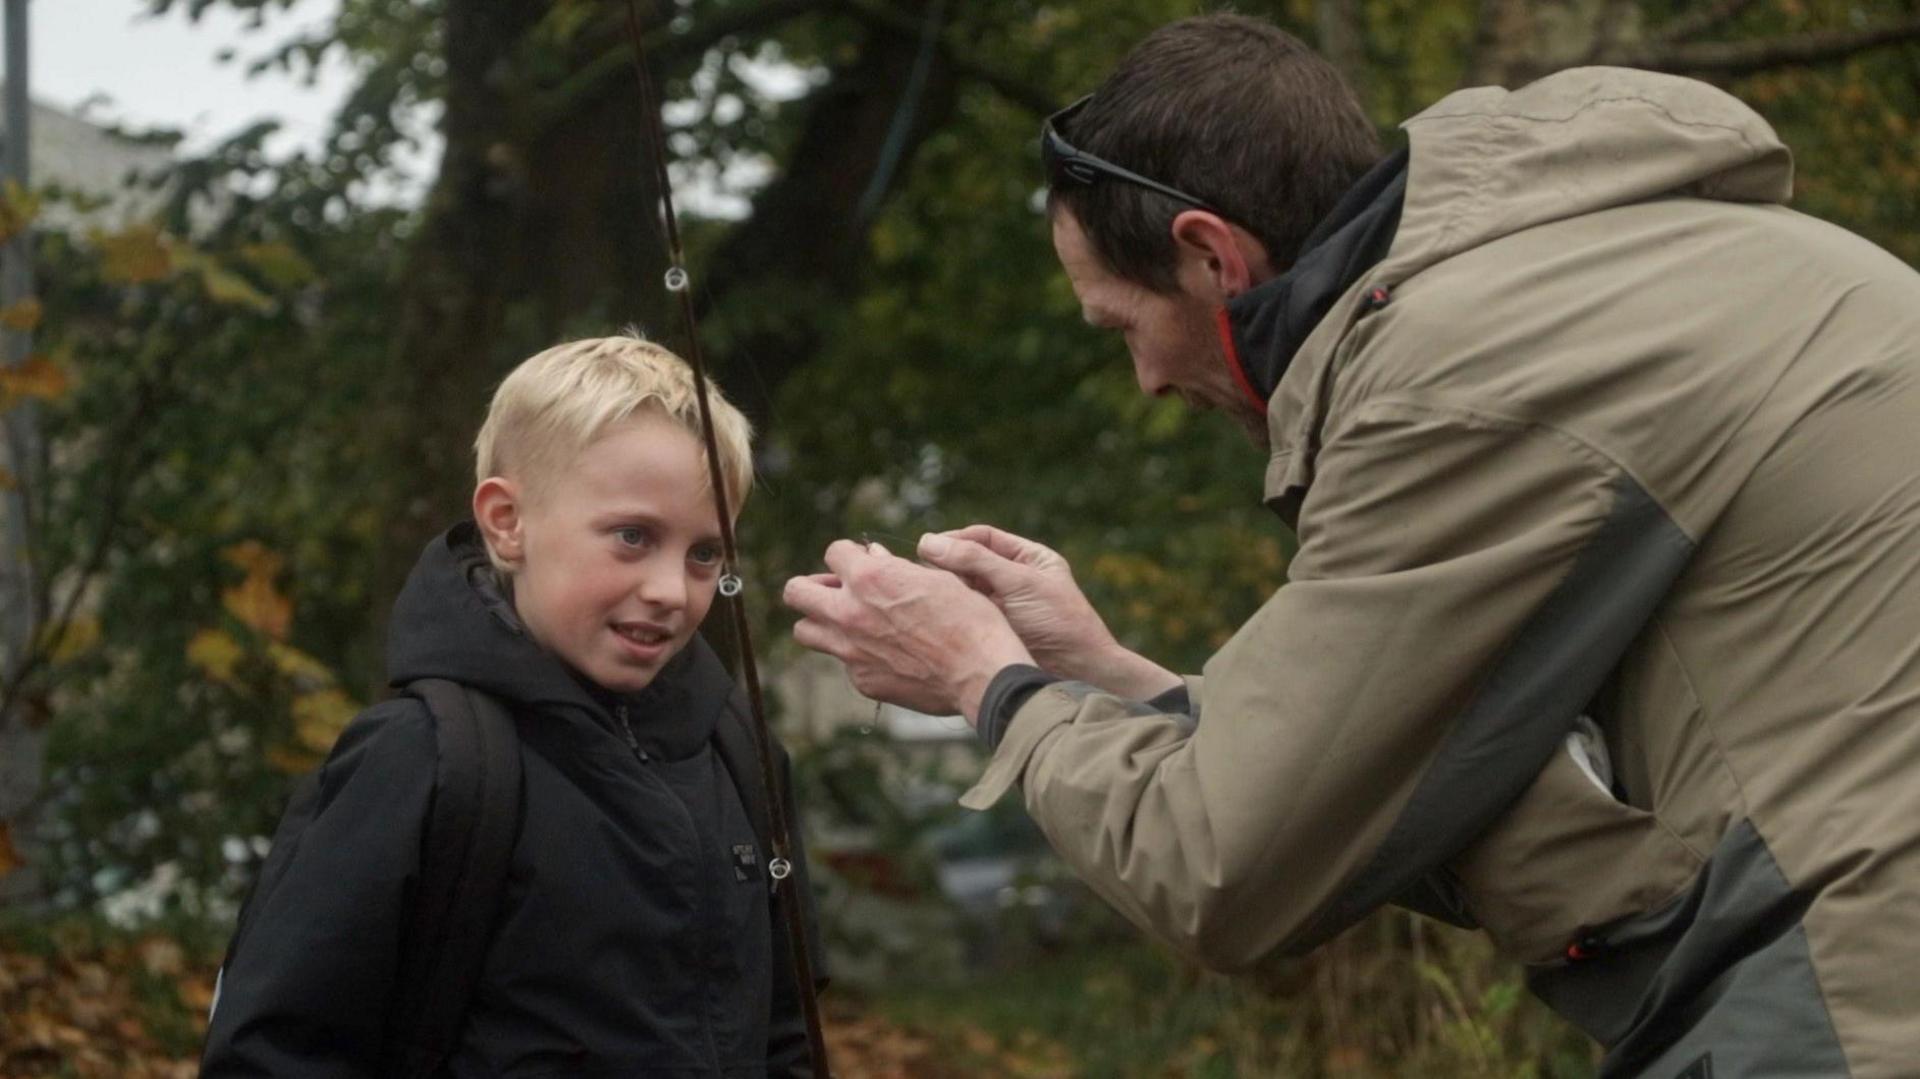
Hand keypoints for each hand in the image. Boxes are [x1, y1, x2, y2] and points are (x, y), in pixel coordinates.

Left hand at [783, 540, 1033, 724]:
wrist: (981, 673)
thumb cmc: (969, 619)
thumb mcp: (938, 579)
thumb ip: (897, 568)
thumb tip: (874, 557)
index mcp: (870, 577)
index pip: (833, 552)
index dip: (849, 556)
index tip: (863, 564)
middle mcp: (850, 612)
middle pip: (796, 592)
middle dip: (813, 587)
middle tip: (837, 592)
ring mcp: (851, 651)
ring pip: (805, 631)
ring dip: (822, 622)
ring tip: (848, 622)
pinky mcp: (862, 680)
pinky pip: (842, 662)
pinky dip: (856, 655)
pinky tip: (886, 654)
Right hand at [917, 525, 1179, 700]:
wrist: (1078, 671)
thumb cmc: (1059, 621)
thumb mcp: (1018, 583)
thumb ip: (975, 561)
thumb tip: (929, 542)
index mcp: (1028, 558)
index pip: (984, 538)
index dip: (956, 540)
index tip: (928, 547)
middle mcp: (1013, 578)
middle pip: (970, 562)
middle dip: (946, 564)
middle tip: (920, 570)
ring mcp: (1002, 604)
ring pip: (964, 588)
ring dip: (945, 588)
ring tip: (923, 591)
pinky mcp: (993, 629)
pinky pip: (965, 613)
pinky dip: (950, 610)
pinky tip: (933, 611)